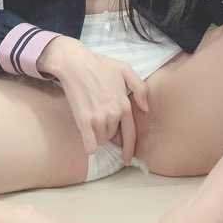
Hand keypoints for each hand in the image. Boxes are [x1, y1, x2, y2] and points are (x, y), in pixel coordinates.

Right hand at [47, 43, 149, 165]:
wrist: (75, 64)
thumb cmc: (99, 65)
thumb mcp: (125, 70)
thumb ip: (140, 88)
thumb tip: (146, 109)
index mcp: (124, 105)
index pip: (130, 133)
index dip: (129, 149)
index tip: (126, 159)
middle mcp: (114, 114)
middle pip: (112, 136)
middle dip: (107, 131)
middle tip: (98, 116)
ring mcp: (99, 119)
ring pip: (100, 140)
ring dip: (96, 136)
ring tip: (90, 120)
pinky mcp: (84, 121)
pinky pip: (90, 145)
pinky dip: (89, 146)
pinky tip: (87, 142)